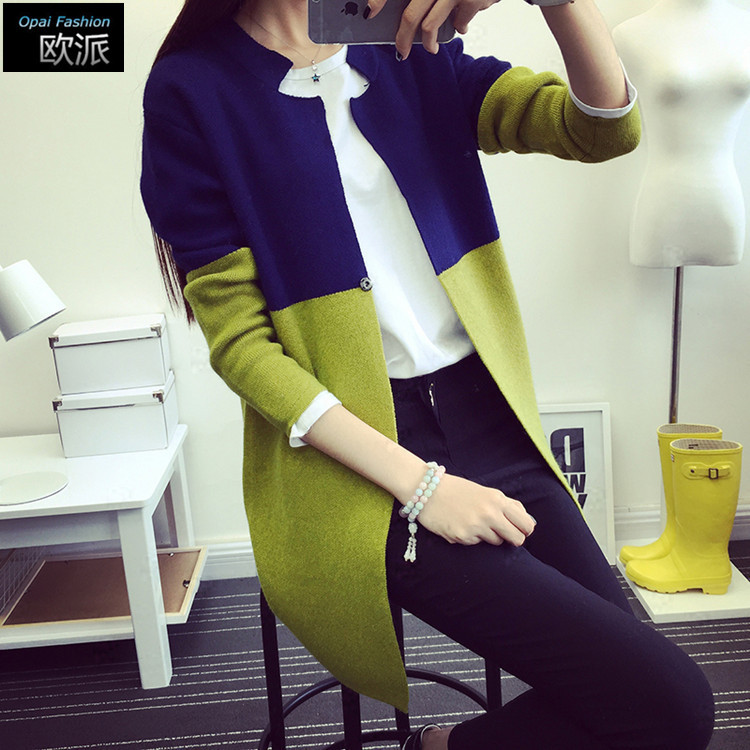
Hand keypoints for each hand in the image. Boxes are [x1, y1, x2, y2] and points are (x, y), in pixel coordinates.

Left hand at [366, 0, 498, 58]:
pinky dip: (459, 27)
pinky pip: (458, 23)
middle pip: (410, 15)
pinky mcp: (471, 0)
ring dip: (428, 43)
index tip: (370, 12)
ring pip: (430, 26)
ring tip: (431, 48)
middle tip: (401, 52)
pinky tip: (462, 26)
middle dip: (402, 39)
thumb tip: (407, 16)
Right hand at [415, 473, 536, 545]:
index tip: (519, 530)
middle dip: (512, 539)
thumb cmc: (457, 490)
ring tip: (473, 522)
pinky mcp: (462, 536)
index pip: (526, 523)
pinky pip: (476, 543)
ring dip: (488, 536)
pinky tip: (460, 524)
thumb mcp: (486, 492)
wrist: (426, 490)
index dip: (525, 530)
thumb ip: (507, 505)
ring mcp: (475, 526)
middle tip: (502, 534)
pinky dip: (470, 537)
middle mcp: (489, 513)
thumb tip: (528, 521)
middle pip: (517, 539)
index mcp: (497, 499)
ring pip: (496, 542)